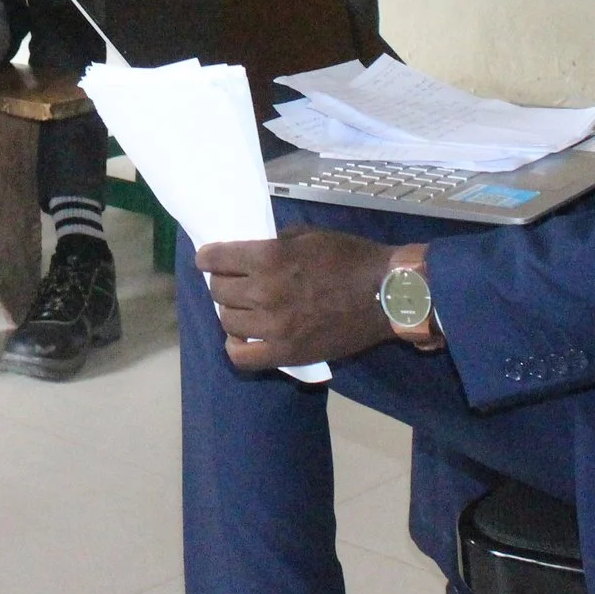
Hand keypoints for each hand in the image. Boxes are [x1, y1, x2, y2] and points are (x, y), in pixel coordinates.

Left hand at [198, 232, 440, 371]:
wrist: (386, 295)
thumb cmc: (350, 259)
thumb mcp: (309, 236)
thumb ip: (274, 244)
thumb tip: (249, 253)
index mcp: (269, 258)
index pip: (216, 259)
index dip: (208, 257)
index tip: (209, 259)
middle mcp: (265, 292)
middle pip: (219, 291)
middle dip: (222, 282)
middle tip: (234, 282)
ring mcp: (274, 327)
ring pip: (227, 321)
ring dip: (232, 311)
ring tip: (244, 308)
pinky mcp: (287, 353)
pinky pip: (243, 358)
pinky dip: (236, 347)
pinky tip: (243, 338)